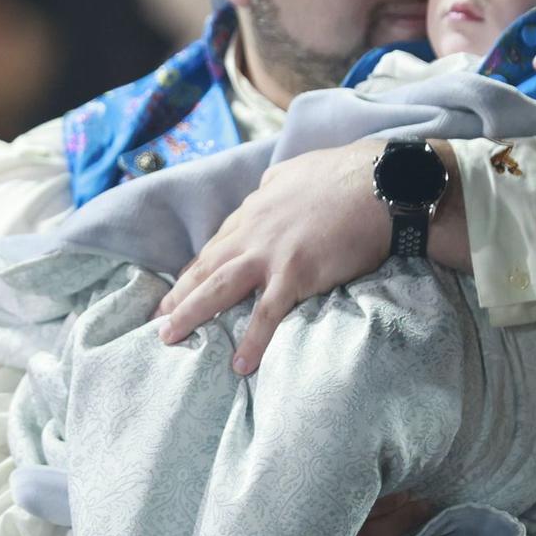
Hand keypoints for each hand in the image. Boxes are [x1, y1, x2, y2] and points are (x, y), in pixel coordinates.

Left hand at [155, 138, 392, 372]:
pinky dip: (252, 341)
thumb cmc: (343, 174)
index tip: (180, 286)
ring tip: (169, 337)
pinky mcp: (296, 273)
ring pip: (220, 287)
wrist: (379, 183)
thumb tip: (265, 189)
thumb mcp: (294, 171)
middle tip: (156, 318)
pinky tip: (239, 364)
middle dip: (179, 293)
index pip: (217, 244)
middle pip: (207, 266)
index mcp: (255, 209)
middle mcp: (254, 231)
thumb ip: (274, 185)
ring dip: (191, 313)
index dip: (196, 268)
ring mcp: (271, 253)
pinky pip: (267, 314)